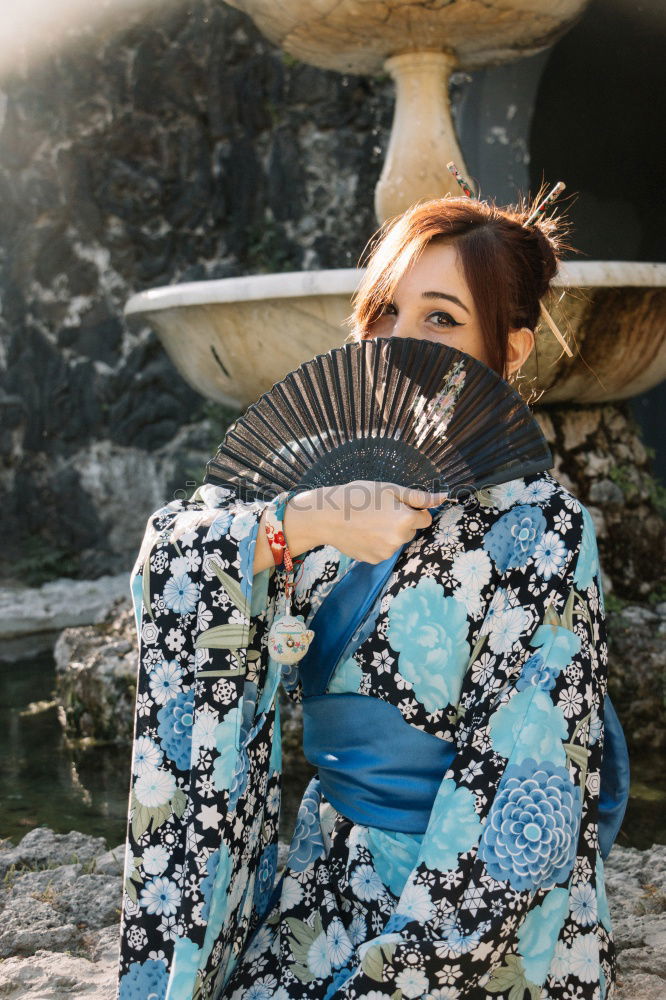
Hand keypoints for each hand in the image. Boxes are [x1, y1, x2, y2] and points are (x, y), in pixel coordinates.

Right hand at [304, 480, 447, 563]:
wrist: (327, 516)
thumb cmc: (359, 496)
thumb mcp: (390, 490)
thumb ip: (419, 497)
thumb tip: (444, 497)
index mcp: (407, 520)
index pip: (425, 518)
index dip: (412, 510)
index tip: (395, 505)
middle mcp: (400, 540)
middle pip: (410, 531)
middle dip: (401, 522)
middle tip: (379, 511)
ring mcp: (387, 552)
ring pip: (397, 541)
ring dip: (388, 534)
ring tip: (368, 522)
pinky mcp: (375, 560)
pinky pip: (383, 550)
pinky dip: (377, 543)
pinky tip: (363, 533)